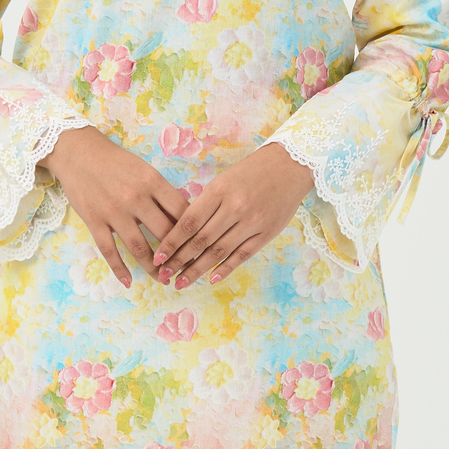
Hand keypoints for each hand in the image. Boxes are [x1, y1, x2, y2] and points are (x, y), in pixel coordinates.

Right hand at [44, 125, 189, 289]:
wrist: (78, 152)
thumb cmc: (115, 161)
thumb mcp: (145, 170)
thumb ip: (162, 193)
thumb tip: (184, 219)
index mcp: (153, 182)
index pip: (182, 213)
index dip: (194, 233)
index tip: (200, 247)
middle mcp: (136, 198)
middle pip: (165, 234)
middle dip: (178, 255)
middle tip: (185, 269)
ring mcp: (114, 211)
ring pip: (139, 248)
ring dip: (153, 268)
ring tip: (162, 279)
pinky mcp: (94, 221)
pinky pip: (109, 250)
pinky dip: (120, 269)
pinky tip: (129, 281)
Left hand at [149, 143, 313, 287]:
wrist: (289, 166)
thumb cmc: (251, 172)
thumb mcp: (223, 181)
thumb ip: (205, 205)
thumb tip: (183, 232)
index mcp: (219, 191)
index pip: (189, 223)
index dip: (171, 242)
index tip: (158, 257)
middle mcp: (234, 208)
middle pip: (201, 241)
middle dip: (179, 260)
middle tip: (164, 274)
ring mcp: (252, 223)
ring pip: (219, 252)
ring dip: (197, 270)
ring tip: (181, 282)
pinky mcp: (266, 233)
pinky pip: (241, 255)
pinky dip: (225, 268)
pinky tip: (211, 279)